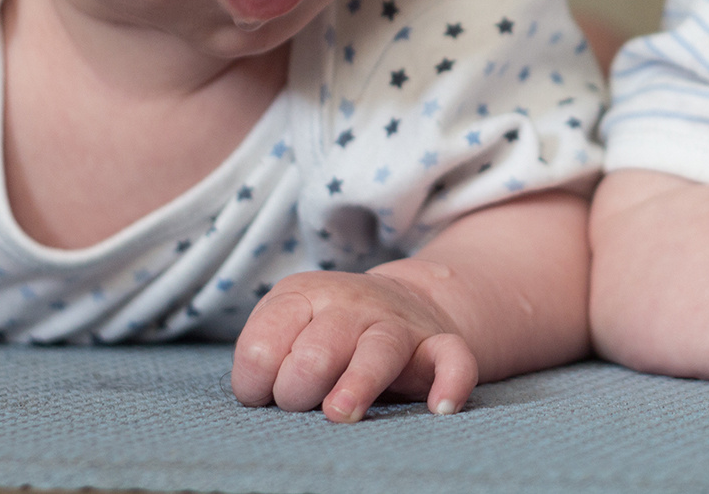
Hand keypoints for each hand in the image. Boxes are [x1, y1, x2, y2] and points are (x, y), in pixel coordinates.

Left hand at [231, 268, 478, 421]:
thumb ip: (266, 355)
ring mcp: (397, 323)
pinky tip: (441, 407)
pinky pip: (453, 358)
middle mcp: (350, 304)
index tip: (265, 394)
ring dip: (357, 384)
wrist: (402, 302)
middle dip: (298, 393)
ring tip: (341, 413)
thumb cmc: (327, 332)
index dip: (256, 385)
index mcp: (303, 296)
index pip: (261, 347)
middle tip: (307, 403)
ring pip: (377, 352)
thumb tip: (261, 395)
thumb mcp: (288, 326)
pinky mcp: (437, 344)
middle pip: (314, 355)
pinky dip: (452, 381)